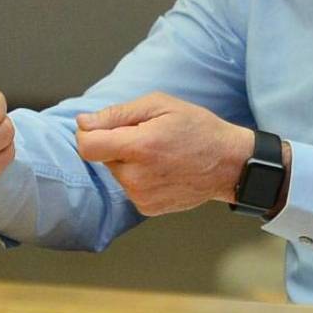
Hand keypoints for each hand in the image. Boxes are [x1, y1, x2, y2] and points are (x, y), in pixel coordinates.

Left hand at [75, 92, 253, 215]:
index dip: (88, 133)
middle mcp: (137, 176)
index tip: (101, 127)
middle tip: (148, 136)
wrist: (228, 164)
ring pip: (116, 172)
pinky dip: (139, 176)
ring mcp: (141, 196)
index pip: (87, 146)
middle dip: (117, 144)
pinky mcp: (147, 208)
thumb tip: (84, 122)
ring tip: (159, 153)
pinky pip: (129, 187)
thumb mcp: (160, 105)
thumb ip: (117, 114)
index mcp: (140, 147)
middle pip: (102, 157)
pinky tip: (162, 169)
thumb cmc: (198, 129)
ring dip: (129, 161)